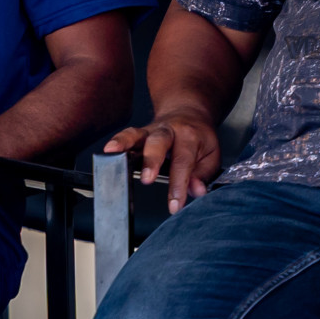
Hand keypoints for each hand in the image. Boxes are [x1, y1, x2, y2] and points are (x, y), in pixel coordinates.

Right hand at [103, 107, 220, 212]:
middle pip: (159, 142)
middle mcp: (169, 131)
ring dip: (125, 143)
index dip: (179, 186)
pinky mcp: (139, 134)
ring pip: (137, 134)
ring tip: (113, 155)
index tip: (175, 205)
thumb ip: (203, 175)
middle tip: (147, 179)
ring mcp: (151, 130)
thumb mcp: (211, 154)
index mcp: (190, 136)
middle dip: (152, 160)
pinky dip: (117, 141)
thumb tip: (197, 191)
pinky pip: (127, 135)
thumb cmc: (199, 137)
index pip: (184, 162)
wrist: (189, 113)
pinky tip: (108, 151)